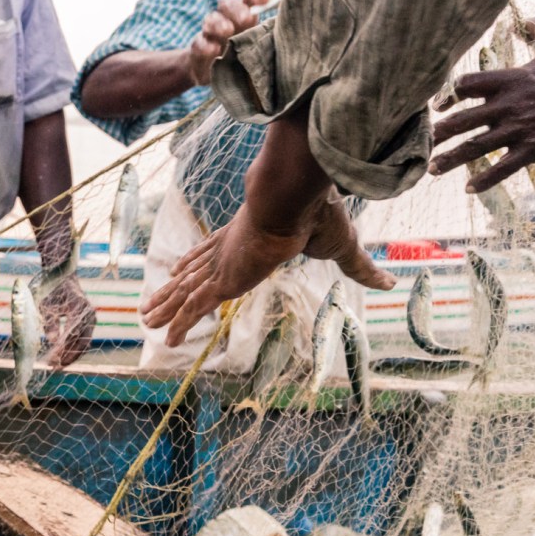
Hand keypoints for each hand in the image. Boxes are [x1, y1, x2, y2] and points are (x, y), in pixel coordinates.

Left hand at [40, 278, 95, 367]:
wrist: (63, 276)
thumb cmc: (52, 289)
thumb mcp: (46, 305)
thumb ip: (50, 323)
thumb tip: (52, 342)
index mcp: (79, 307)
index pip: (72, 334)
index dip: (62, 350)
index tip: (51, 360)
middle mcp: (89, 314)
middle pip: (82, 342)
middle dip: (68, 357)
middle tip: (53, 368)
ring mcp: (91, 319)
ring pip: (84, 344)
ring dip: (71, 356)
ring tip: (56, 366)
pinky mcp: (89, 323)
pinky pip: (83, 340)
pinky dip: (73, 350)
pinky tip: (62, 358)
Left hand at [141, 103, 394, 347]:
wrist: (295, 199)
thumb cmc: (317, 215)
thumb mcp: (342, 248)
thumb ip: (359, 268)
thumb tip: (390, 281)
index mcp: (247, 235)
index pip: (214, 249)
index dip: (197, 259)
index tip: (183, 267)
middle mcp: (227, 249)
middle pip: (191, 271)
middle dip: (171, 288)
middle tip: (152, 301)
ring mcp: (222, 264)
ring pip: (185, 291)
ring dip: (165, 307)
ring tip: (145, 319)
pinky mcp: (223, 279)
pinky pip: (194, 306)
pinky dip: (179, 321)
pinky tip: (164, 336)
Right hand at [187, 0, 272, 86]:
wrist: (216, 76)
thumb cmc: (243, 58)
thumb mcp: (259, 45)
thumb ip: (270, 33)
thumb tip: (292, 22)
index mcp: (242, 15)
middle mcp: (225, 19)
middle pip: (227, 2)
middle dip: (236, 8)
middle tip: (246, 19)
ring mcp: (209, 34)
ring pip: (210, 19)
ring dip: (218, 23)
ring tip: (227, 31)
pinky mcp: (197, 50)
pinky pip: (198, 44)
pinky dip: (206, 45)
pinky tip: (214, 50)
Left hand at [431, 17, 534, 192]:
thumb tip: (531, 17)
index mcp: (512, 80)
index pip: (467, 84)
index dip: (448, 93)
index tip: (438, 104)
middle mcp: (509, 105)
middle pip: (462, 119)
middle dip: (439, 131)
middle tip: (421, 140)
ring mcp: (519, 129)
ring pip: (475, 147)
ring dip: (450, 159)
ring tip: (432, 168)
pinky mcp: (532, 150)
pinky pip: (502, 168)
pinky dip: (484, 180)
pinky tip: (469, 188)